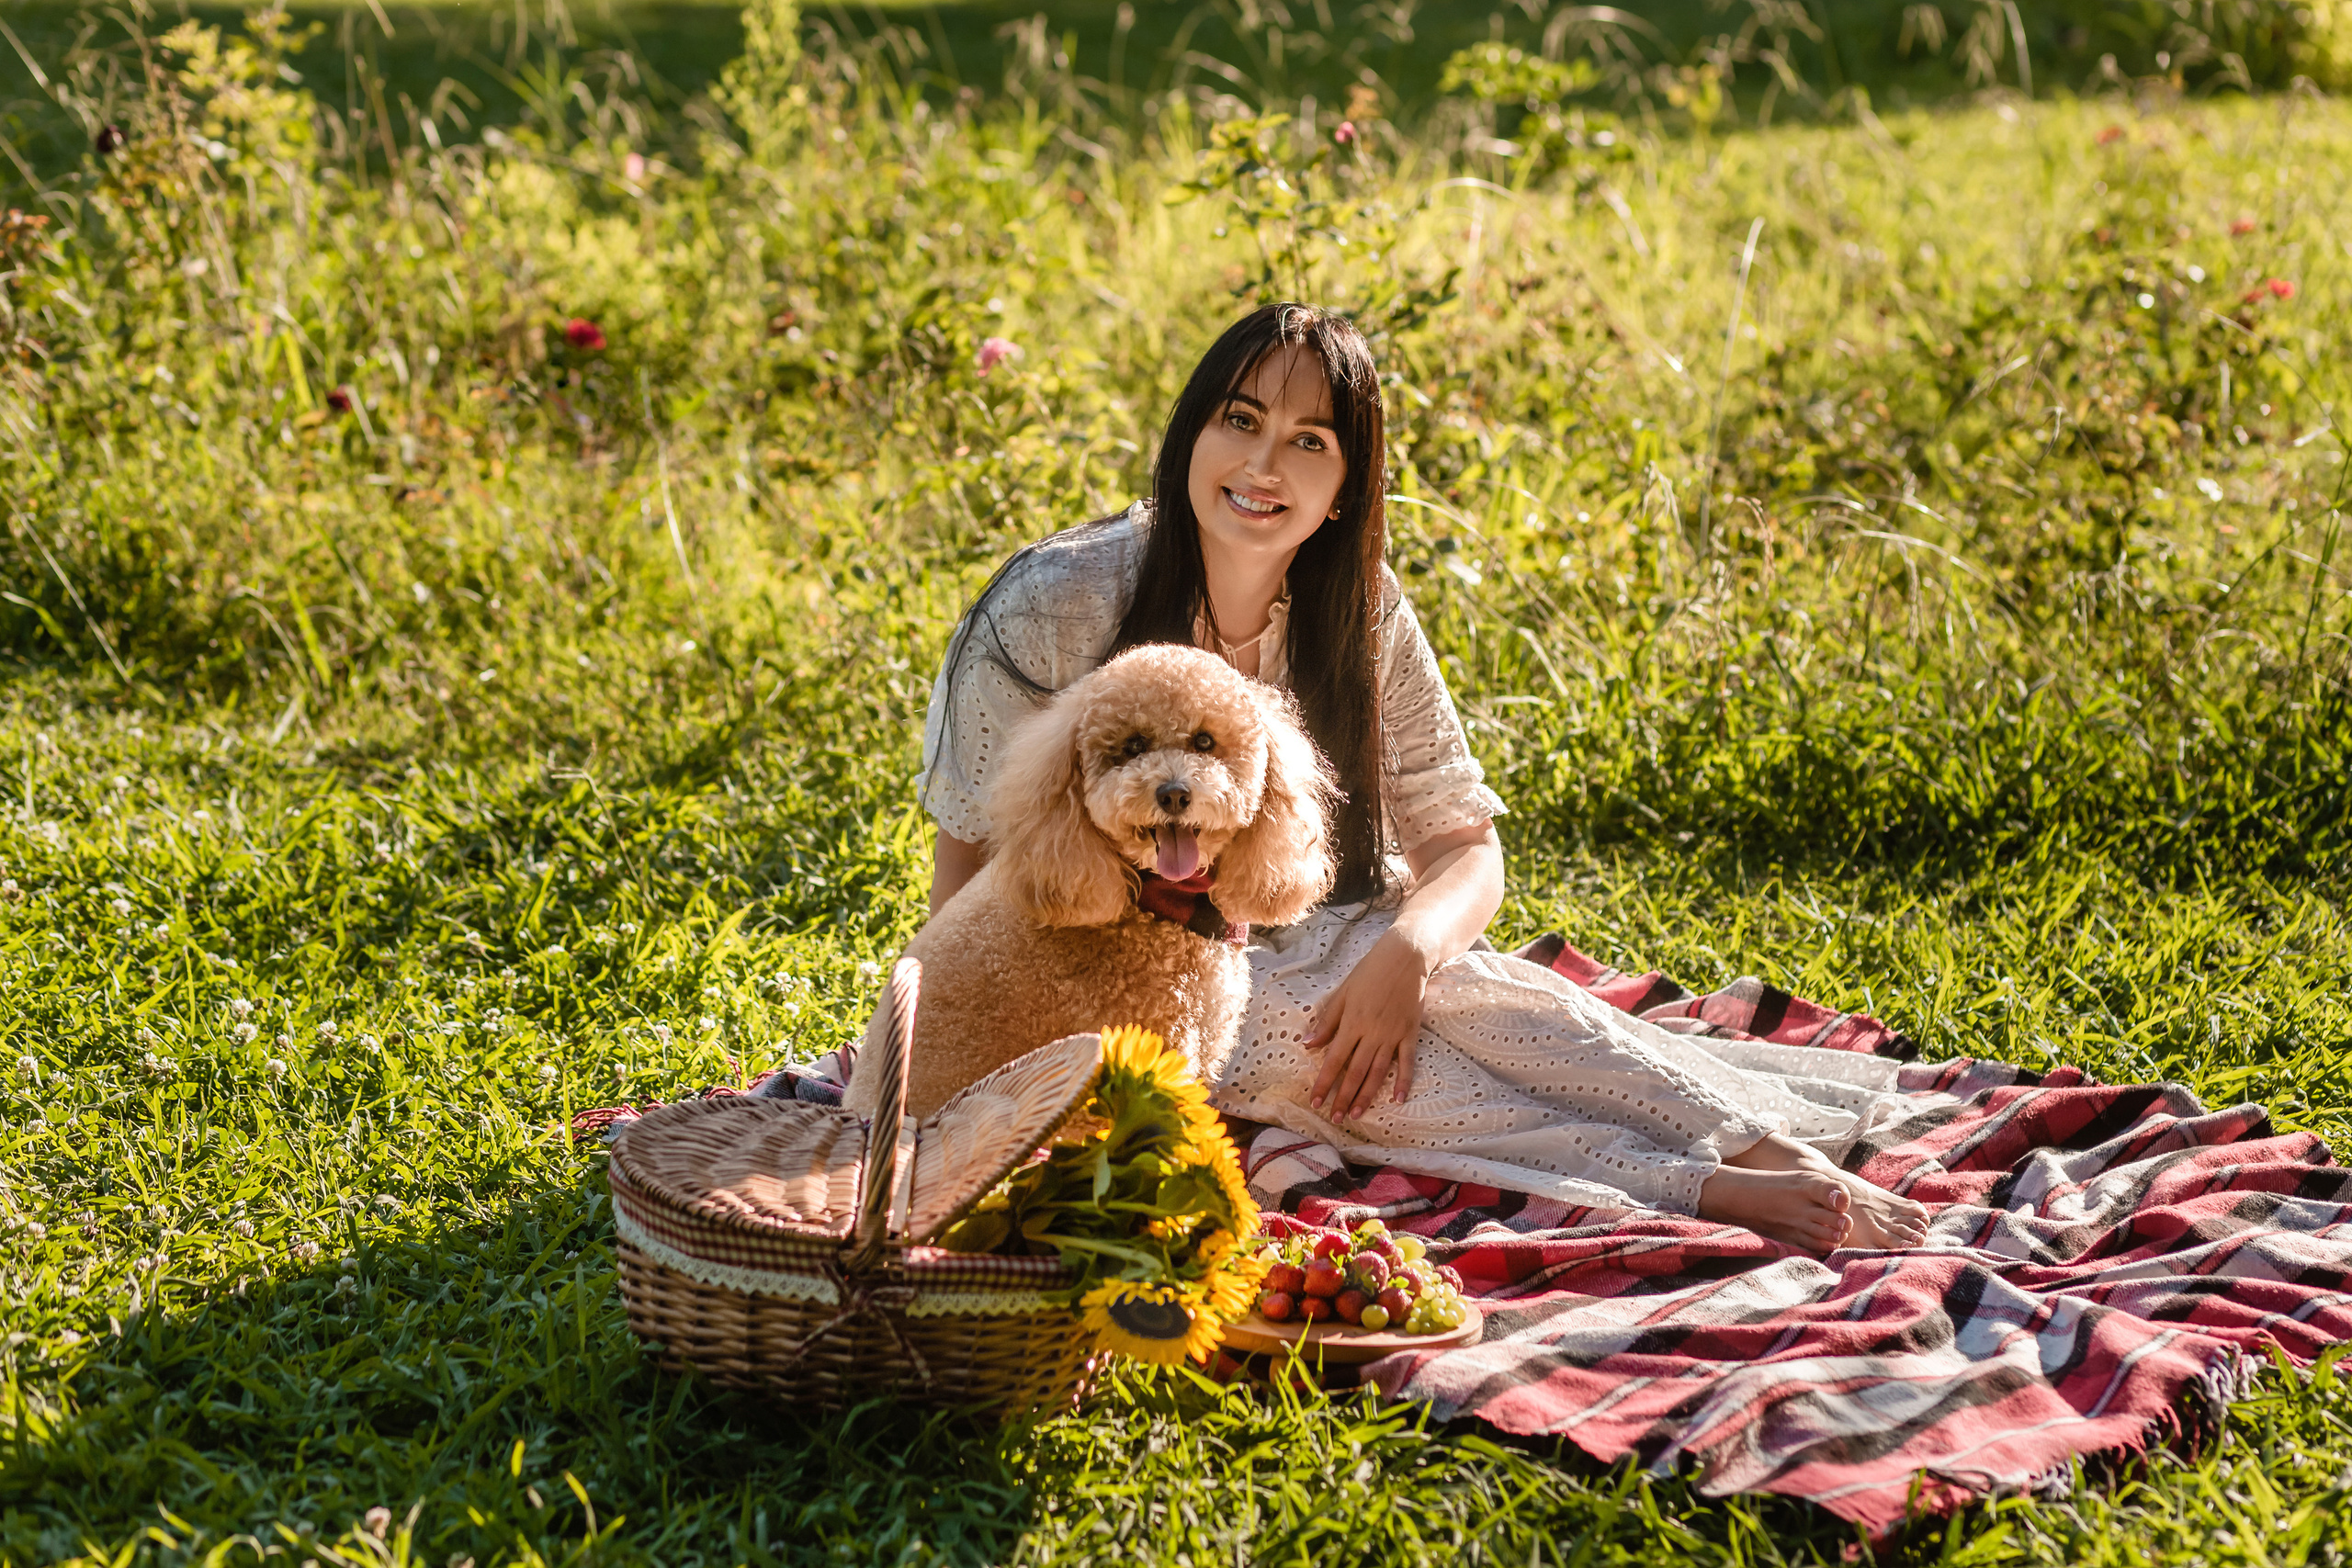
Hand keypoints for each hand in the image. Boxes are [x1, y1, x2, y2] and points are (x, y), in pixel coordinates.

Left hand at [1303, 929, 1432, 1121]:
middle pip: (1355, 1072)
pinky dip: (1403, 1081)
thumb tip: (1307, 1044)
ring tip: (1357, 1114)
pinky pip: (1407, 1062)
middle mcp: (1372, 1033)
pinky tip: (1398, 1099)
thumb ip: (1327, 1021)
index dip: (1324, 1083)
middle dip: (1343, 1097)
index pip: (1334, 1060)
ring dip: (1367, 1095)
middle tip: (1335, 1118)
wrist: (1405, 958)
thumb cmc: (1369, 972)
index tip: (1315, 1101)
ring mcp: (1393, 1035)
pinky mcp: (1410, 1033)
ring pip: (1378, 1072)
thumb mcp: (1343, 993)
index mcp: (1352, 1023)